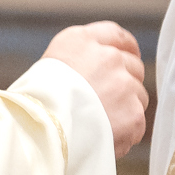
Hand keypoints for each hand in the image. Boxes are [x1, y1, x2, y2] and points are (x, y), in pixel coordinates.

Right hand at [44, 21, 146, 156]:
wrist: (39, 130)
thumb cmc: (36, 102)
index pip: (116, 36)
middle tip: (108, 102)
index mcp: (82, 41)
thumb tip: (105, 66)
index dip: (125, 49)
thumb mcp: (51, 64)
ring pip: (138, 95)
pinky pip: (138, 123)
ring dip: (126, 108)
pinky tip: (106, 138)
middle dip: (125, 83)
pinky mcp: (133, 112)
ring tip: (101, 124)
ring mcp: (124, 84)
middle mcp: (108, 57)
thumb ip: (81, 59)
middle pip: (133, 66)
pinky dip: (126, 133)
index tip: (128, 58)